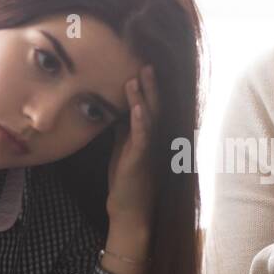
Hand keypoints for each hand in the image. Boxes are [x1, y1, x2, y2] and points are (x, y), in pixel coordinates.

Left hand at [106, 64, 160, 226]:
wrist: (129, 211)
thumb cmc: (127, 181)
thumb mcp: (124, 149)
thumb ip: (124, 130)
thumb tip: (117, 111)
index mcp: (149, 136)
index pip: (151, 107)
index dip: (148, 88)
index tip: (142, 66)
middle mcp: (154, 140)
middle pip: (155, 107)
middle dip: (151, 85)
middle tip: (146, 62)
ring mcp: (150, 149)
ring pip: (151, 118)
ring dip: (145, 96)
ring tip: (139, 75)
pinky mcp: (141, 160)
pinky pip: (142, 137)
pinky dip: (140, 121)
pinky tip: (137, 107)